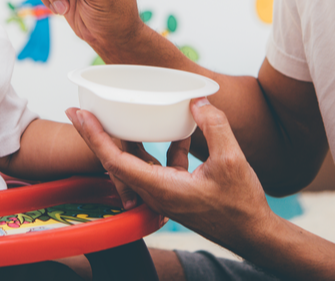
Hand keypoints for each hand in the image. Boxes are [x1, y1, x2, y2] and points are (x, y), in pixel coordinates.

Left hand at [66, 99, 274, 252]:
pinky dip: (157, 147)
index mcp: (160, 187)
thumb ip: (213, 126)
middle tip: (81, 109)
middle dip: (96, 135)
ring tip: (115, 114)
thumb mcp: (231, 160)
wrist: (255, 235)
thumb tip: (198, 101)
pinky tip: (177, 131)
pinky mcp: (174, 192)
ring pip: (133, 163)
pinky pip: (155, 166)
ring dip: (124, 139)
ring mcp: (162, 194)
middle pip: (114, 161)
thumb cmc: (241, 205)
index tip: (80, 114)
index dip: (94, 136)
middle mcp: (154, 192)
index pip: (114, 160)